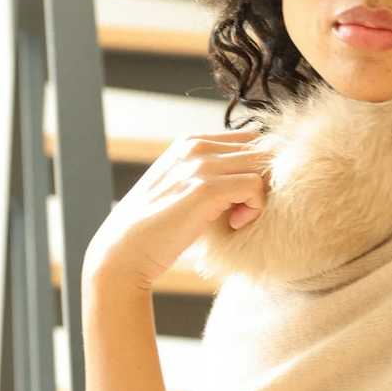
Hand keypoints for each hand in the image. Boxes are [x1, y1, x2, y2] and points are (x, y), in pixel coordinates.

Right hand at [83, 127, 274, 293]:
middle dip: (266, 181)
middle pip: (262, 150)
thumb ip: (212, 173)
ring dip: (261, 195)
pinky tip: (235, 225)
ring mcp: (199, 165)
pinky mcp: (204, 189)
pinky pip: (255, 186)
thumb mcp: (184, 187)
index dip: (258, 169)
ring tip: (239, 218)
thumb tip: (255, 174)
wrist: (125, 250)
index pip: (251, 140)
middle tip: (246, 210)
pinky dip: (254, 208)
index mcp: (191, 141)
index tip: (243, 197)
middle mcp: (195, 146)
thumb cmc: (159, 226)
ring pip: (262, 165)